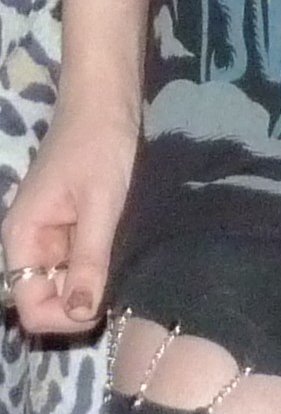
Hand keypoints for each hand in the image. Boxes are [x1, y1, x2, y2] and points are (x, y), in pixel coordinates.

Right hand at [1, 95, 138, 335]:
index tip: (103, 302)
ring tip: (126, 263)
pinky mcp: (73, 225)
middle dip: (82, 301)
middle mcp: (31, 242)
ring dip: (95, 282)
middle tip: (121, 282)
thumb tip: (80, 314)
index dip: (64, 316)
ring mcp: (52, 235)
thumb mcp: (101, 202)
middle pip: (49, 299)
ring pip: (69, 283)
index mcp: (22, 237)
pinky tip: (124, 251)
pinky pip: (82, 261)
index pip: (31, 308)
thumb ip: (89, 259)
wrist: (108, 97)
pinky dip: (102, 263)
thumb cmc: (100, 142)